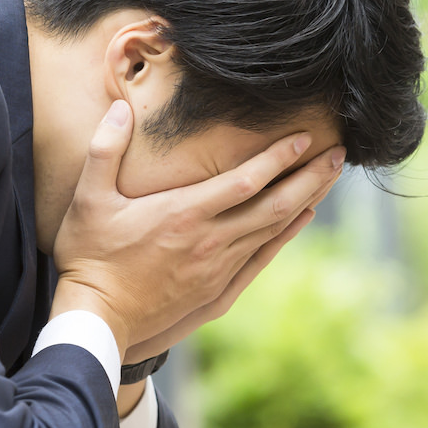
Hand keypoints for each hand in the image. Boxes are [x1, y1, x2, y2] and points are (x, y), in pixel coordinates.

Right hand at [51, 100, 342, 356]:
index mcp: (184, 214)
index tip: (304, 138)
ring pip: (274, 231)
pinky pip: (262, 258)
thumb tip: (119, 108)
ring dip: (305, 201)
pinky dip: (286, 235)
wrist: (97, 318)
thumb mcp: (89, 199)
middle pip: (274, 204)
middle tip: (339, 154)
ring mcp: (218, 269)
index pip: (245, 180)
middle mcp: (211, 241)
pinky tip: (303, 217)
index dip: (279, 158)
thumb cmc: (90, 257)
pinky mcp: (218, 291)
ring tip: (329, 177)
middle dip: (310, 177)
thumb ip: (104, 150)